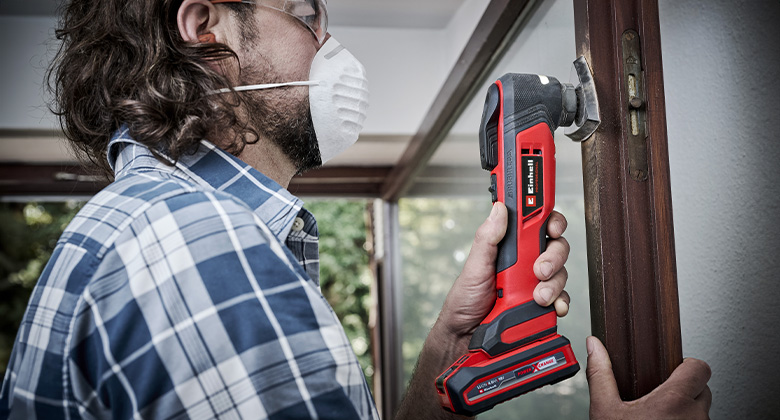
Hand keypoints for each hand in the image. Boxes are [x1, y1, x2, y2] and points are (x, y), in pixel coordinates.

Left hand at [438, 202, 571, 338]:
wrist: (465, 339)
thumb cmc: (465, 301)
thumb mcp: (474, 267)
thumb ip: (488, 238)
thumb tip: (499, 209)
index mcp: (510, 248)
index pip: (536, 225)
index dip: (550, 221)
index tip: (552, 227)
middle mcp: (526, 263)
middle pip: (556, 247)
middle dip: (553, 257)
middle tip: (539, 270)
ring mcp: (535, 285)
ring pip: (561, 274)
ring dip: (553, 284)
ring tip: (537, 296)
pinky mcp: (542, 306)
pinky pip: (561, 300)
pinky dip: (560, 303)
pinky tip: (551, 307)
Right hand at [586, 336, 711, 419]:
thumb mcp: (605, 410)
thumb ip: (601, 375)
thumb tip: (594, 347)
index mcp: (674, 401)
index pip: (700, 368)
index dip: (688, 366)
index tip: (674, 369)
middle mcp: (695, 416)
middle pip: (703, 389)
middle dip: (685, 390)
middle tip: (662, 396)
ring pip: (701, 411)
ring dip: (686, 409)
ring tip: (662, 414)